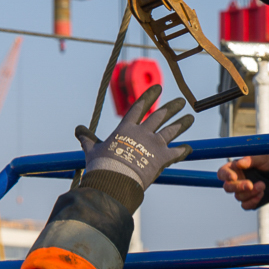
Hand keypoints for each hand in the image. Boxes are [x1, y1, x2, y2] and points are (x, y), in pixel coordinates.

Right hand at [76, 86, 192, 191]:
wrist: (114, 180)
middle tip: (181, 102)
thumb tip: (77, 129)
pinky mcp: (163, 158)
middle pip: (160, 116)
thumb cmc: (101, 165)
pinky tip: (189, 148)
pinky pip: (177, 152)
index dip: (149, 96)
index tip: (158, 88)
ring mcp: (154, 144)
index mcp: (126, 128)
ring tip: (190, 118)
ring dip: (182, 124)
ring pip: (171, 130)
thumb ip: (88, 139)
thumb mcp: (92, 150)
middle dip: (172, 108)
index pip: (139, 107)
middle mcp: (143, 133)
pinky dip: (183, 150)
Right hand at [217, 154, 268, 209]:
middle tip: (250, 185)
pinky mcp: (249, 200)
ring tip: (262, 185)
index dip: (225, 175)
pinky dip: (253, 201)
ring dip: (250, 193)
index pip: (222, 172)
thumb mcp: (263, 157)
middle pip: (228, 187)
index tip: (234, 177)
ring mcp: (242, 191)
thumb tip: (240, 163)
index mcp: (234, 168)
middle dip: (238, 187)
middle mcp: (235, 180)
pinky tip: (261, 194)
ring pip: (238, 197)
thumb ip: (250, 159)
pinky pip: (245, 205)